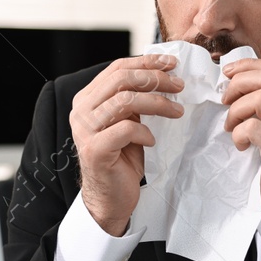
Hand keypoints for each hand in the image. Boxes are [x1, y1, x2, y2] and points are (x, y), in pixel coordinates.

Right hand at [69, 54, 184, 235]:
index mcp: (88, 99)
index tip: (171, 64)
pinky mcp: (95, 149)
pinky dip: (145, 132)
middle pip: (121, 79)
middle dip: (155, 79)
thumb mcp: (129, 121)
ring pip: (125, 100)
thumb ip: (134, 99)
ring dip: (157, 103)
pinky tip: (152, 140)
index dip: (146, 62)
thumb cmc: (122, 159)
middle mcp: (81, 111)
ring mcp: (85, 130)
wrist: (110, 198)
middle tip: (179, 86)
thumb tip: (163, 74)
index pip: (117, 68)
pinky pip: (126, 129)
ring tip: (176, 111)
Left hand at [222, 58, 260, 209]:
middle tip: (226, 101)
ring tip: (232, 127)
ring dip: (236, 111)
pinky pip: (253, 128)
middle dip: (239, 84)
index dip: (249, 66)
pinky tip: (240, 144)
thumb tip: (237, 76)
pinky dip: (238, 134)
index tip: (228, 73)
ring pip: (260, 100)